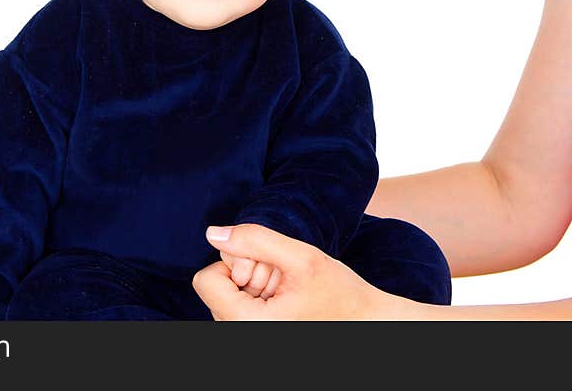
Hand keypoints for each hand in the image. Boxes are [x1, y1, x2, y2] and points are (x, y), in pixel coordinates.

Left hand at [192, 223, 399, 319]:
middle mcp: (241, 337)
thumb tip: (212, 234)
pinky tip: (284, 303)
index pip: (205, 280)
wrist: (369, 325)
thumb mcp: (301, 257)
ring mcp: (247, 339)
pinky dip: (256, 301)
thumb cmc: (341, 295)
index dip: (233, 264)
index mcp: (248, 325)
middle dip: (245, 275)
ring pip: (225, 298)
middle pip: (215, 288)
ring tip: (287, 293)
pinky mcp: (255, 336)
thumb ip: (254, 240)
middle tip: (282, 281)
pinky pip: (236, 311)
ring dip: (252, 288)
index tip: (265, 269)